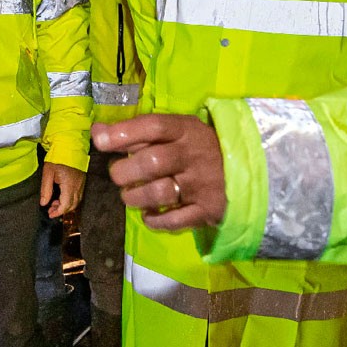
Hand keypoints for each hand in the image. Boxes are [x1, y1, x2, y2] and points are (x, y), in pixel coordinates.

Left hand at [39, 161, 85, 217]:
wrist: (70, 146)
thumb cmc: (58, 157)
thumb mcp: (48, 173)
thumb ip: (45, 190)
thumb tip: (44, 203)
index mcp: (69, 186)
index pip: (65, 205)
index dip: (58, 212)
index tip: (50, 214)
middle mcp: (78, 187)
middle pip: (72, 206)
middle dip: (61, 210)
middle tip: (51, 209)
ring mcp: (81, 184)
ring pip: (76, 201)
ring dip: (66, 205)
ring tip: (55, 202)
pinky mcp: (82, 181)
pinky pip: (78, 195)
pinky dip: (70, 199)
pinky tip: (62, 196)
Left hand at [93, 115, 226, 231]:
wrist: (249, 169)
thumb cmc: (200, 148)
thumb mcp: (176, 132)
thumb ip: (136, 133)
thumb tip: (97, 133)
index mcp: (186, 130)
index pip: (153, 126)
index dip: (124, 133)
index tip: (101, 142)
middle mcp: (193, 155)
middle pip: (152, 161)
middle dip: (124, 172)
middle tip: (119, 175)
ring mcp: (201, 184)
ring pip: (159, 192)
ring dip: (134, 197)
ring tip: (130, 196)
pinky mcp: (207, 210)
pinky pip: (174, 220)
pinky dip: (154, 220)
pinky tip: (149, 214)